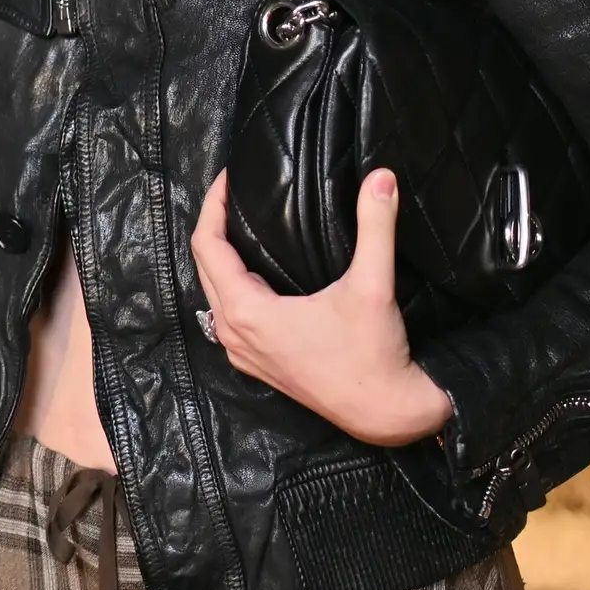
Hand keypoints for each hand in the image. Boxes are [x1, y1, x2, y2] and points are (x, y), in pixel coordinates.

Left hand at [189, 172, 451, 448]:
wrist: (384, 412)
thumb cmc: (372, 354)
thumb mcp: (373, 285)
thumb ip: (376, 226)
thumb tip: (382, 177)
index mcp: (246, 312)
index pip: (207, 247)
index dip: (212, 207)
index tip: (228, 179)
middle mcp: (234, 334)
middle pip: (205, 268)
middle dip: (215, 227)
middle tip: (234, 194)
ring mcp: (243, 353)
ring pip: (215, 293)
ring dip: (222, 259)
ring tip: (241, 225)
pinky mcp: (258, 363)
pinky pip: (229, 315)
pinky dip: (234, 287)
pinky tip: (256, 273)